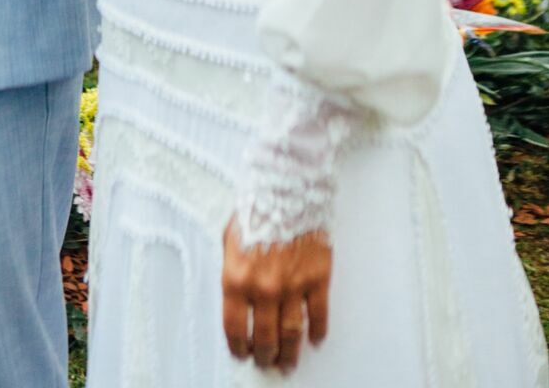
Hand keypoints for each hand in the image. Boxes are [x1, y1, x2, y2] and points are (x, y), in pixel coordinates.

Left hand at [221, 217, 330, 372]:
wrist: (288, 185)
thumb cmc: (257, 206)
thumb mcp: (230, 237)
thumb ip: (232, 269)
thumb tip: (236, 296)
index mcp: (237, 277)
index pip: (235, 327)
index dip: (238, 346)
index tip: (242, 354)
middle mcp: (264, 288)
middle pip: (265, 337)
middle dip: (264, 355)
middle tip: (267, 362)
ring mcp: (293, 286)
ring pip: (291, 333)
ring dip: (289, 352)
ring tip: (287, 361)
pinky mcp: (317, 279)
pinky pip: (318, 315)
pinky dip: (317, 332)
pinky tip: (314, 339)